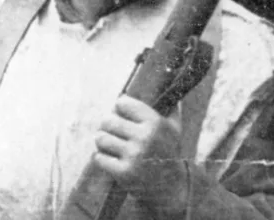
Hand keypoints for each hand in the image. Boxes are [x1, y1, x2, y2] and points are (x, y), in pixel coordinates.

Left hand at [94, 96, 188, 216]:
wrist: (172, 189)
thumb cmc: (169, 153)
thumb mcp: (174, 128)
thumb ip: (169, 105)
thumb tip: (165, 83)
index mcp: (155, 122)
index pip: (122, 103)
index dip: (119, 108)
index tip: (122, 113)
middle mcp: (144, 137)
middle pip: (107, 120)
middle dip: (108, 125)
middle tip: (112, 130)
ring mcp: (133, 156)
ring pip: (101, 138)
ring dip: (102, 140)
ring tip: (110, 143)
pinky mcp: (124, 173)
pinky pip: (99, 157)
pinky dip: (102, 158)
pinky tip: (110, 159)